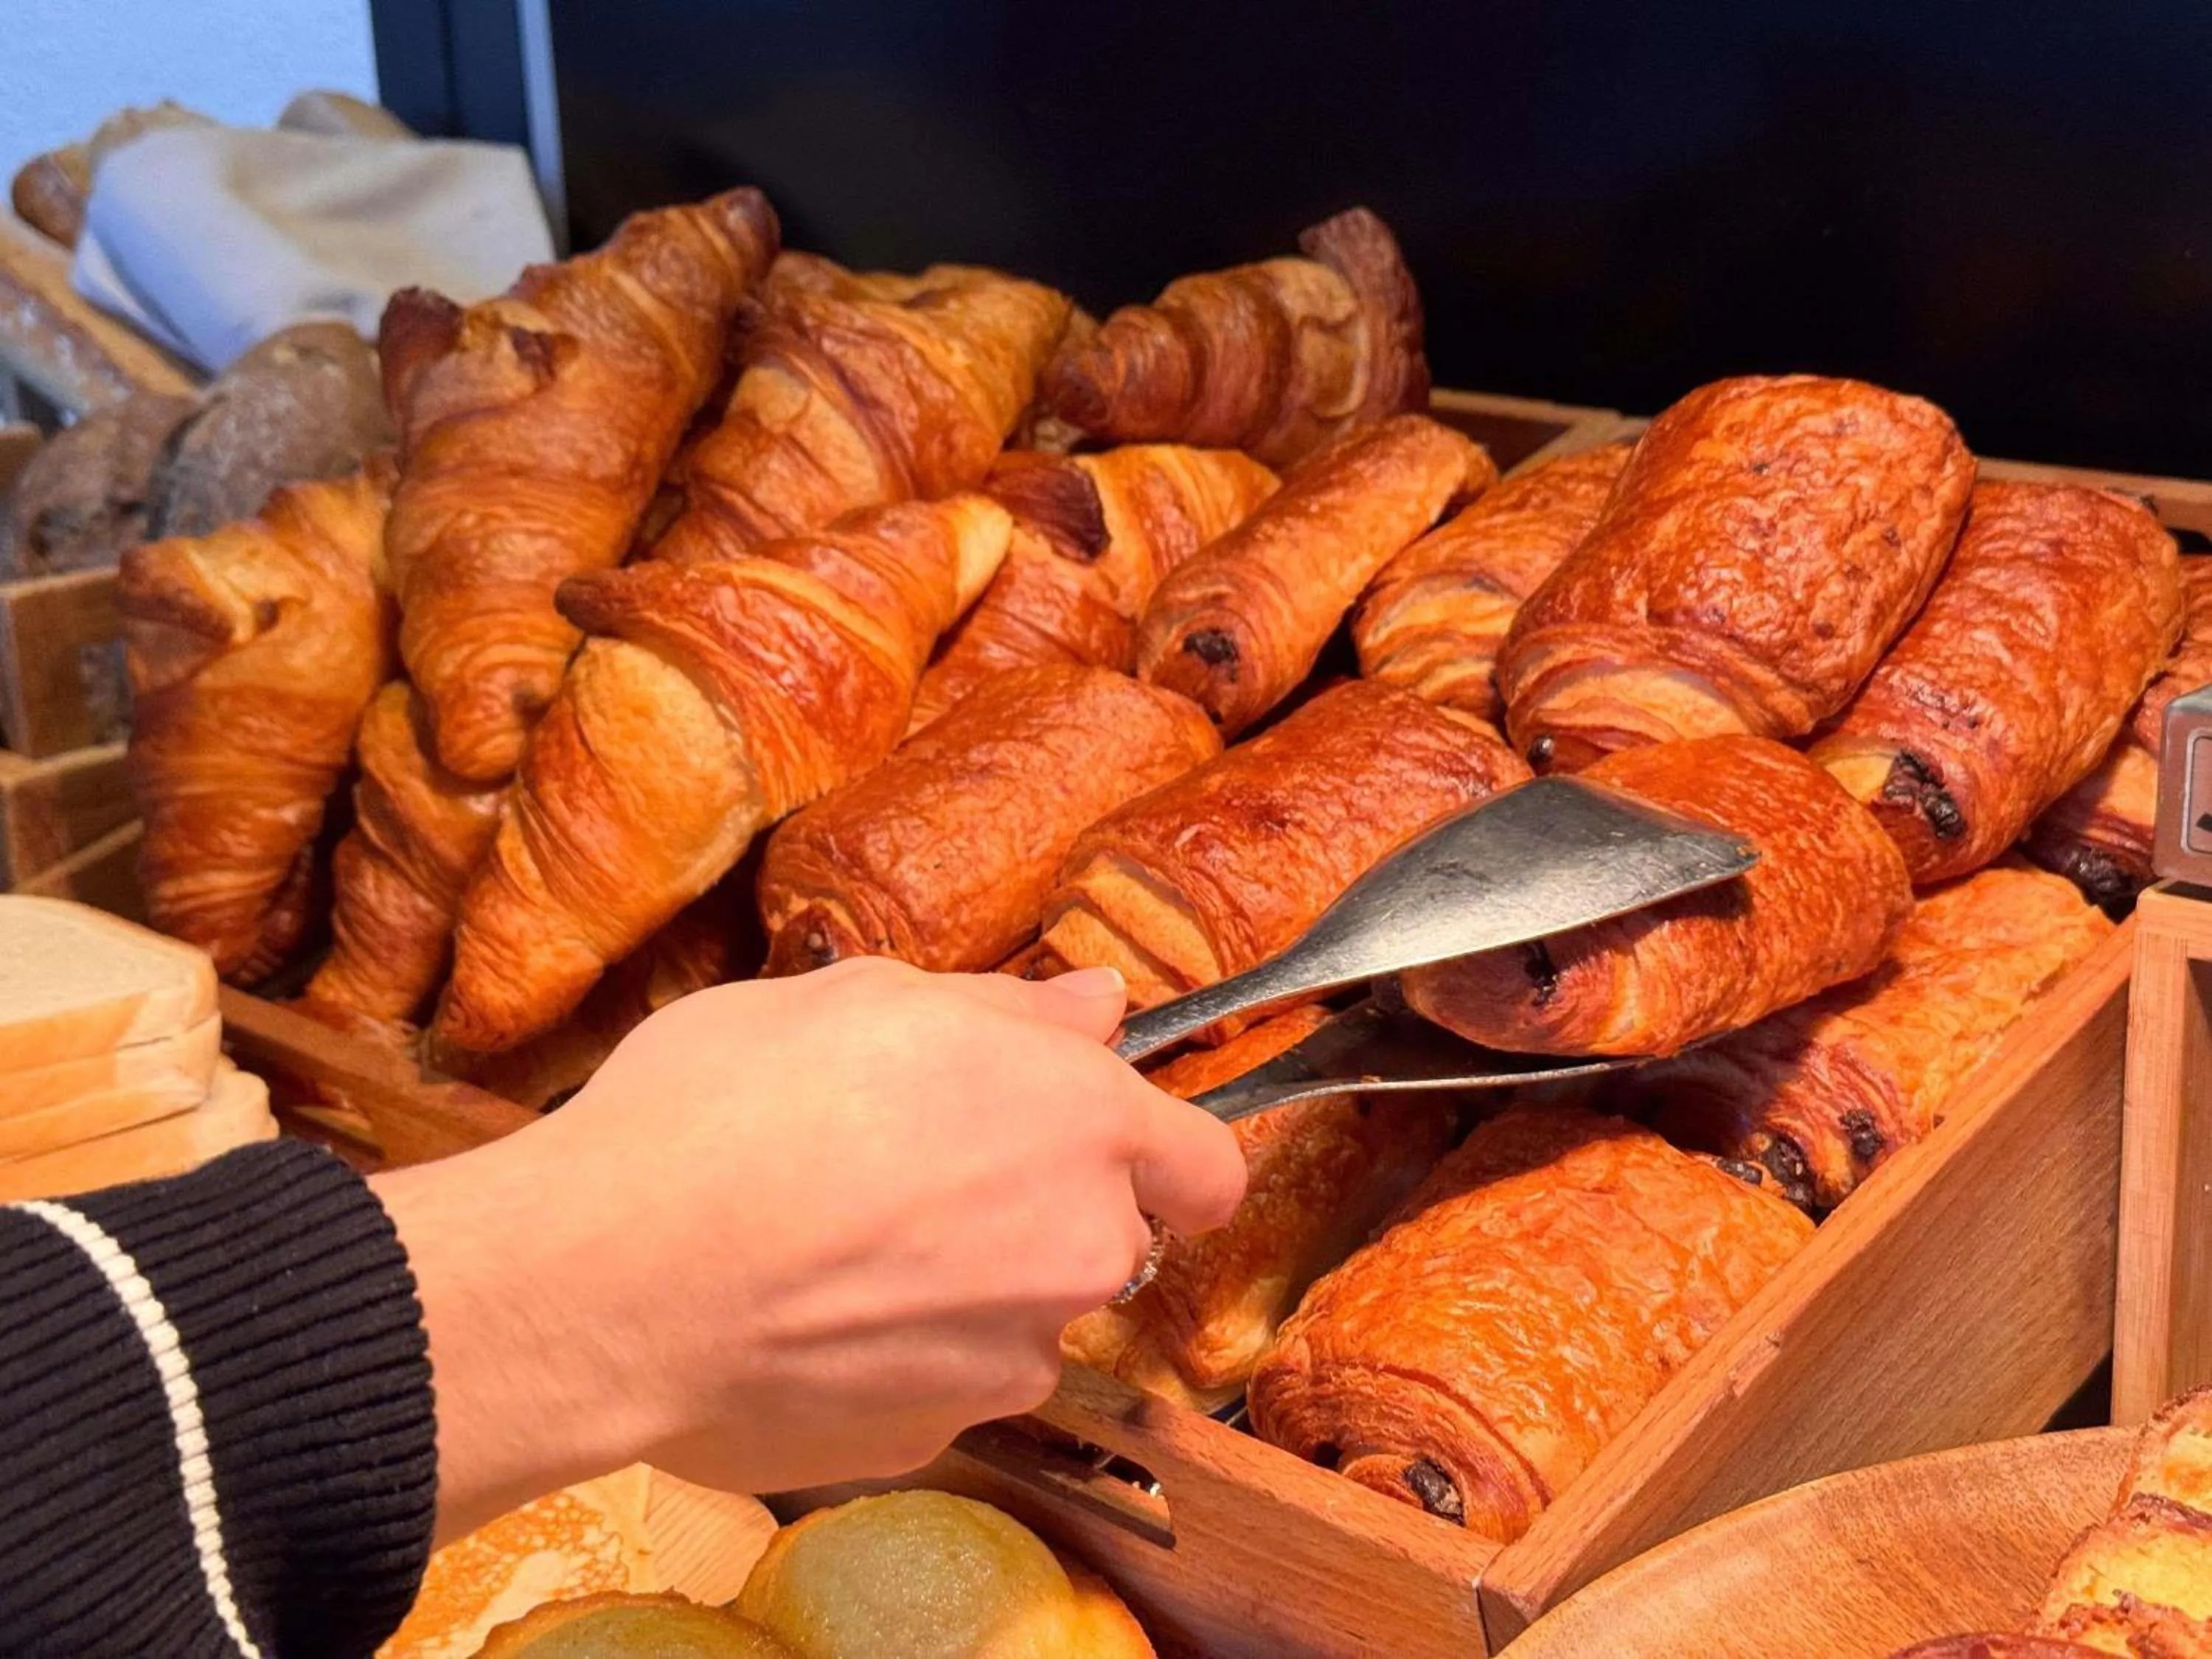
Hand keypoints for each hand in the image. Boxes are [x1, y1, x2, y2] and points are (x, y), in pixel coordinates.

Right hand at [371, 959, 1245, 1540]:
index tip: (1101, 1146)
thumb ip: (1009, 1010)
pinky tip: (803, 1314)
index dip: (1160, 1154)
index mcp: (1082, 1123)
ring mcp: (1007, 1362)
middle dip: (1032, 1208)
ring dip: (959, 1286)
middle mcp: (1077, 1251)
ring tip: (830, 1244)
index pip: (1204, 1166)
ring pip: (1015, 1316)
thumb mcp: (866, 997)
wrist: (615, 1276)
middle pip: (1101, 1237)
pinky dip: (892, 1355)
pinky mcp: (931, 1437)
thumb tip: (1096, 1005)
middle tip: (907, 1169)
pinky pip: (936, 1384)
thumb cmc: (730, 1106)